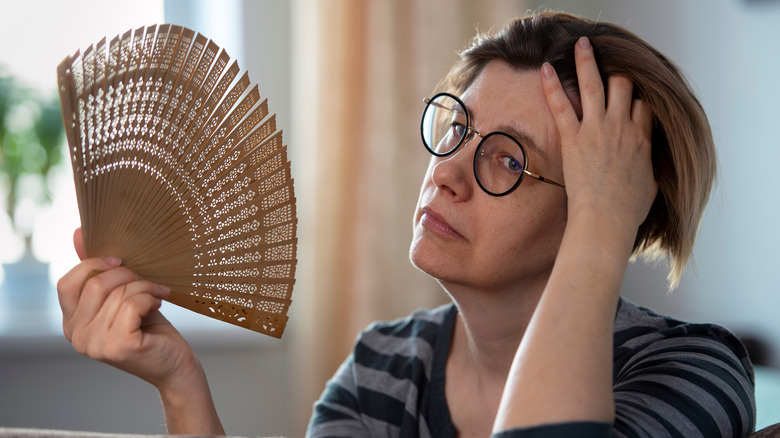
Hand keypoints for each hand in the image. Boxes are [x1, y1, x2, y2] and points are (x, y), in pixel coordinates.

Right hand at [57, 228, 196, 389]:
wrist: (174, 363)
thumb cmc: (149, 328)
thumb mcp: (120, 295)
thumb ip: (97, 269)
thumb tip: (78, 232)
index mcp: (71, 323)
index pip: (67, 282)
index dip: (94, 264)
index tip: (121, 261)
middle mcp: (76, 336)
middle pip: (96, 284)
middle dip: (128, 275)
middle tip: (149, 282)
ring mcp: (95, 344)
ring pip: (118, 293)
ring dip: (145, 288)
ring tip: (156, 296)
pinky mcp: (119, 346)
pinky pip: (132, 304)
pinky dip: (149, 299)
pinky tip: (157, 306)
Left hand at [541, 36, 656, 230]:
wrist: (607, 219)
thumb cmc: (627, 212)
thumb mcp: (650, 188)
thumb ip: (649, 171)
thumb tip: (646, 171)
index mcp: (642, 139)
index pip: (644, 106)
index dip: (637, 99)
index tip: (630, 96)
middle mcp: (622, 127)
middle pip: (624, 86)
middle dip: (617, 73)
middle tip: (608, 64)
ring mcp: (597, 129)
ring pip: (595, 84)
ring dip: (587, 60)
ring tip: (582, 44)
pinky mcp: (574, 137)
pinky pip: (561, 104)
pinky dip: (553, 84)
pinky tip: (546, 68)